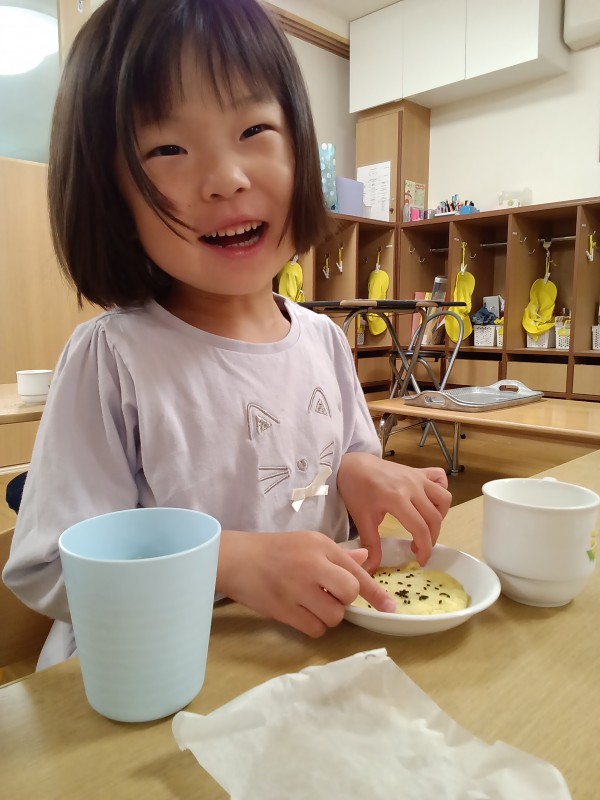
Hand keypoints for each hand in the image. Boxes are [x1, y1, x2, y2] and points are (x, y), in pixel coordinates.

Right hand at [216, 529, 395, 636]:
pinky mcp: (284, 609)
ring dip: (327, 615)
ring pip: (334, 615)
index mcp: (321, 546)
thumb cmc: (274, 549)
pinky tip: (299, 612)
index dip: (376, 593)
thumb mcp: (307, 542)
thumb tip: (365, 557)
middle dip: (344, 600)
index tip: (390, 608)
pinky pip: (315, 629)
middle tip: (327, 595)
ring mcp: (298, 588)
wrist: (236, 558)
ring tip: (309, 603)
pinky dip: (312, 625)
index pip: (356, 571)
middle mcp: (312, 565)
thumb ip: (338, 554)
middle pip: (349, 593)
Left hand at [337, 452, 451, 570]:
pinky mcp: (419, 471)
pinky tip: (429, 503)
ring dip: (439, 516)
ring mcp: (417, 477)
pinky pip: (440, 479)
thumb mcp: (362, 518)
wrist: (353, 464)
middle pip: (434, 517)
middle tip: (419, 549)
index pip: (420, 528)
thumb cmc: (355, 490)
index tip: (420, 561)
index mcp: (396, 499)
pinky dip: (440, 492)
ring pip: (443, 498)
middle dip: (431, 538)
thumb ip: (371, 543)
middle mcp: (412, 486)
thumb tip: (373, 568)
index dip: (424, 548)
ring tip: (425, 526)